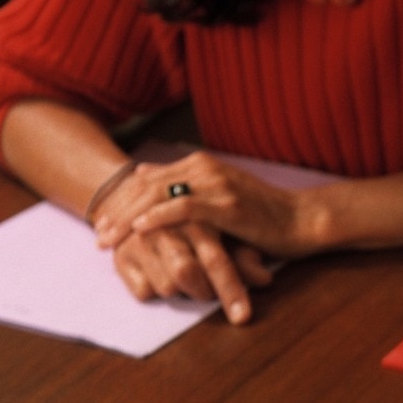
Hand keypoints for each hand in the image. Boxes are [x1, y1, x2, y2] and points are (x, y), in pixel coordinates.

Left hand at [93, 151, 311, 256]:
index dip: (121, 199)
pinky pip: (183, 208)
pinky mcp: (227, 203)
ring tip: (109, 237)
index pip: (148, 178)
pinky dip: (157, 218)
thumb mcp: (222, 202)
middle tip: (98, 234)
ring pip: (158, 195)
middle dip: (117, 209)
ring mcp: (216, 183)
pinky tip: (139, 230)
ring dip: (128, 217)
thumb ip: (190, 196)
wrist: (304, 220)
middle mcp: (204, 167)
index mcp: (200, 164)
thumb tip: (150, 189)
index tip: (103, 222)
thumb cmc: (266, 218)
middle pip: (146, 185)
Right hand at [112, 222, 272, 324]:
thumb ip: (244, 257)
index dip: (231, 290)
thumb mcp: (224, 235)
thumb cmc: (197, 225)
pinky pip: (144, 292)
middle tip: (209, 291)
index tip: (243, 318)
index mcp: (196, 218)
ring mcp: (139, 241)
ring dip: (182, 291)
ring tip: (184, 272)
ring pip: (166, 287)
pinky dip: (157, 290)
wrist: (145, 204)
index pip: (216, 260)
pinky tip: (159, 272)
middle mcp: (165, 228)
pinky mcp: (120, 256)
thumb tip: (264, 279)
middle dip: (204, 291)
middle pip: (185, 273)